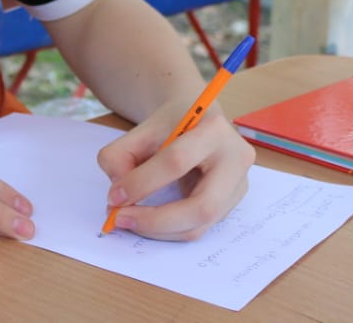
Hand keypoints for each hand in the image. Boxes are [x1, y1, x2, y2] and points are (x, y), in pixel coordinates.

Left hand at [96, 101, 253, 240]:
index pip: (177, 161)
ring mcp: (238, 186)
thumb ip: (120, 156)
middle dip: (156, 220)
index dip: (141, 182)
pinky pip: (197, 228)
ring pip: (199, 225)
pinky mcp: (231, 205)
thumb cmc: (171, 125)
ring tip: (128, 220)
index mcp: (214, 129)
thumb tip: (117, 197)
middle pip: (202, 206)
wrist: (197, 121)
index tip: (113, 196)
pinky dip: (166, 231)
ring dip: (158, 230)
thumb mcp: (141, 129)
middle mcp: (236, 160)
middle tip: (120, 219)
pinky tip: (146, 221)